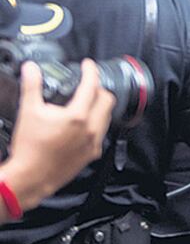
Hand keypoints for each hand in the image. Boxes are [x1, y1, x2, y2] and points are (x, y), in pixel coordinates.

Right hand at [0, 60, 115, 212]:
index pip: (92, 85)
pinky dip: (97, 123)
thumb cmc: (29, 148)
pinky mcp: (92, 154)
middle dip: (99, 88)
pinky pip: (102, 133)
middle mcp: (90, 128)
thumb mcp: (29, 112)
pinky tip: (84, 124)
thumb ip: (32, 86)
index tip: (88, 65)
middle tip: (87, 84)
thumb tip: (31, 68)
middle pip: (107, 99)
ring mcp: (93, 142)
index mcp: (77, 116)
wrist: (30, 178)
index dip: (91, 71)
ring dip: (100, 106)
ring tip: (86, 102)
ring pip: (107, 116)